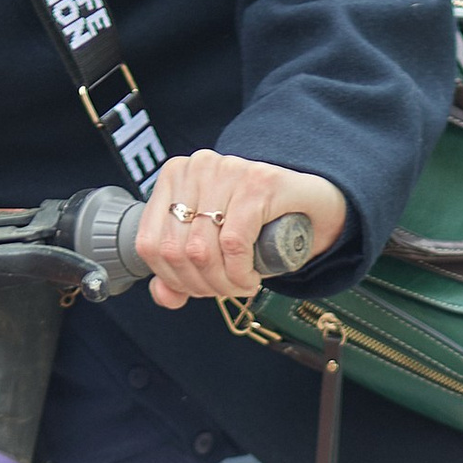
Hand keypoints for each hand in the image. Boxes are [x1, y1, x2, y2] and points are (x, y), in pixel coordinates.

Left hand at [135, 154, 348, 308]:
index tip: (199, 288)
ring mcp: (227, 171)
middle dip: (201, 285)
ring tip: (241, 285)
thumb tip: (164, 295)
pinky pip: (233, 243)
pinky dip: (240, 272)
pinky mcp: (258, 182)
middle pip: (175, 251)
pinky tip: (251, 277)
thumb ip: (180, 270)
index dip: (173, 280)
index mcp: (174, 176)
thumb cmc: (259, 223)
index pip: (150, 244)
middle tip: (227, 290)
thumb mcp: (213, 246)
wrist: (313, 203)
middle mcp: (197, 167)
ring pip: (201, 250)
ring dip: (223, 284)